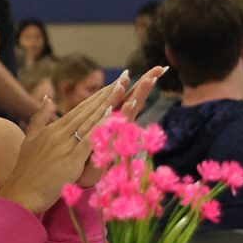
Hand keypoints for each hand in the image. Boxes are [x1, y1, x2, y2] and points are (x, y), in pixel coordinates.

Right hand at [0, 75, 129, 213]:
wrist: (20, 194)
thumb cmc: (26, 172)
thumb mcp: (29, 140)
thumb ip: (39, 118)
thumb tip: (47, 98)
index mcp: (51, 129)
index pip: (78, 109)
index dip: (96, 96)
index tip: (111, 85)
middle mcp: (59, 134)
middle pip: (87, 111)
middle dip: (106, 94)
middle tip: (123, 78)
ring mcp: (64, 146)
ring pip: (90, 121)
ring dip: (107, 104)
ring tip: (121, 89)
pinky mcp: (70, 160)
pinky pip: (90, 139)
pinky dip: (101, 126)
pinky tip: (113, 114)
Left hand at [77, 65, 166, 187]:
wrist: (81, 175)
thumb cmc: (88, 152)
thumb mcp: (97, 127)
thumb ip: (101, 113)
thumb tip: (108, 99)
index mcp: (116, 116)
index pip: (132, 95)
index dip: (145, 82)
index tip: (160, 67)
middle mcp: (119, 124)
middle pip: (136, 100)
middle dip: (147, 84)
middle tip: (161, 68)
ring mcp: (116, 133)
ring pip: (129, 111)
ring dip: (138, 95)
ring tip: (148, 80)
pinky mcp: (110, 142)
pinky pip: (117, 126)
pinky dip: (123, 114)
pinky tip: (130, 103)